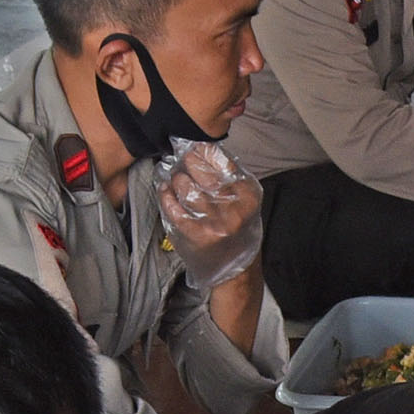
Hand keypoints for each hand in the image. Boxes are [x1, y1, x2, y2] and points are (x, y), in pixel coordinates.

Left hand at [159, 138, 263, 290]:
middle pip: (201, 171)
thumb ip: (228, 175)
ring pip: (185, 187)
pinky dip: (166, 195)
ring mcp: (213, 223)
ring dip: (176, 179)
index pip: (222, 161)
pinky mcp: (195, 235)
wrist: (236, 265)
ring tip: (177, 179)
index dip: (203, 151)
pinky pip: (173, 207)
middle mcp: (233, 208)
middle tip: (184, 161)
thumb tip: (200, 149)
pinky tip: (166, 190)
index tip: (194, 148)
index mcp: (248, 194)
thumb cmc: (237, 226)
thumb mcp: (243, 199)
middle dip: (188, 162)